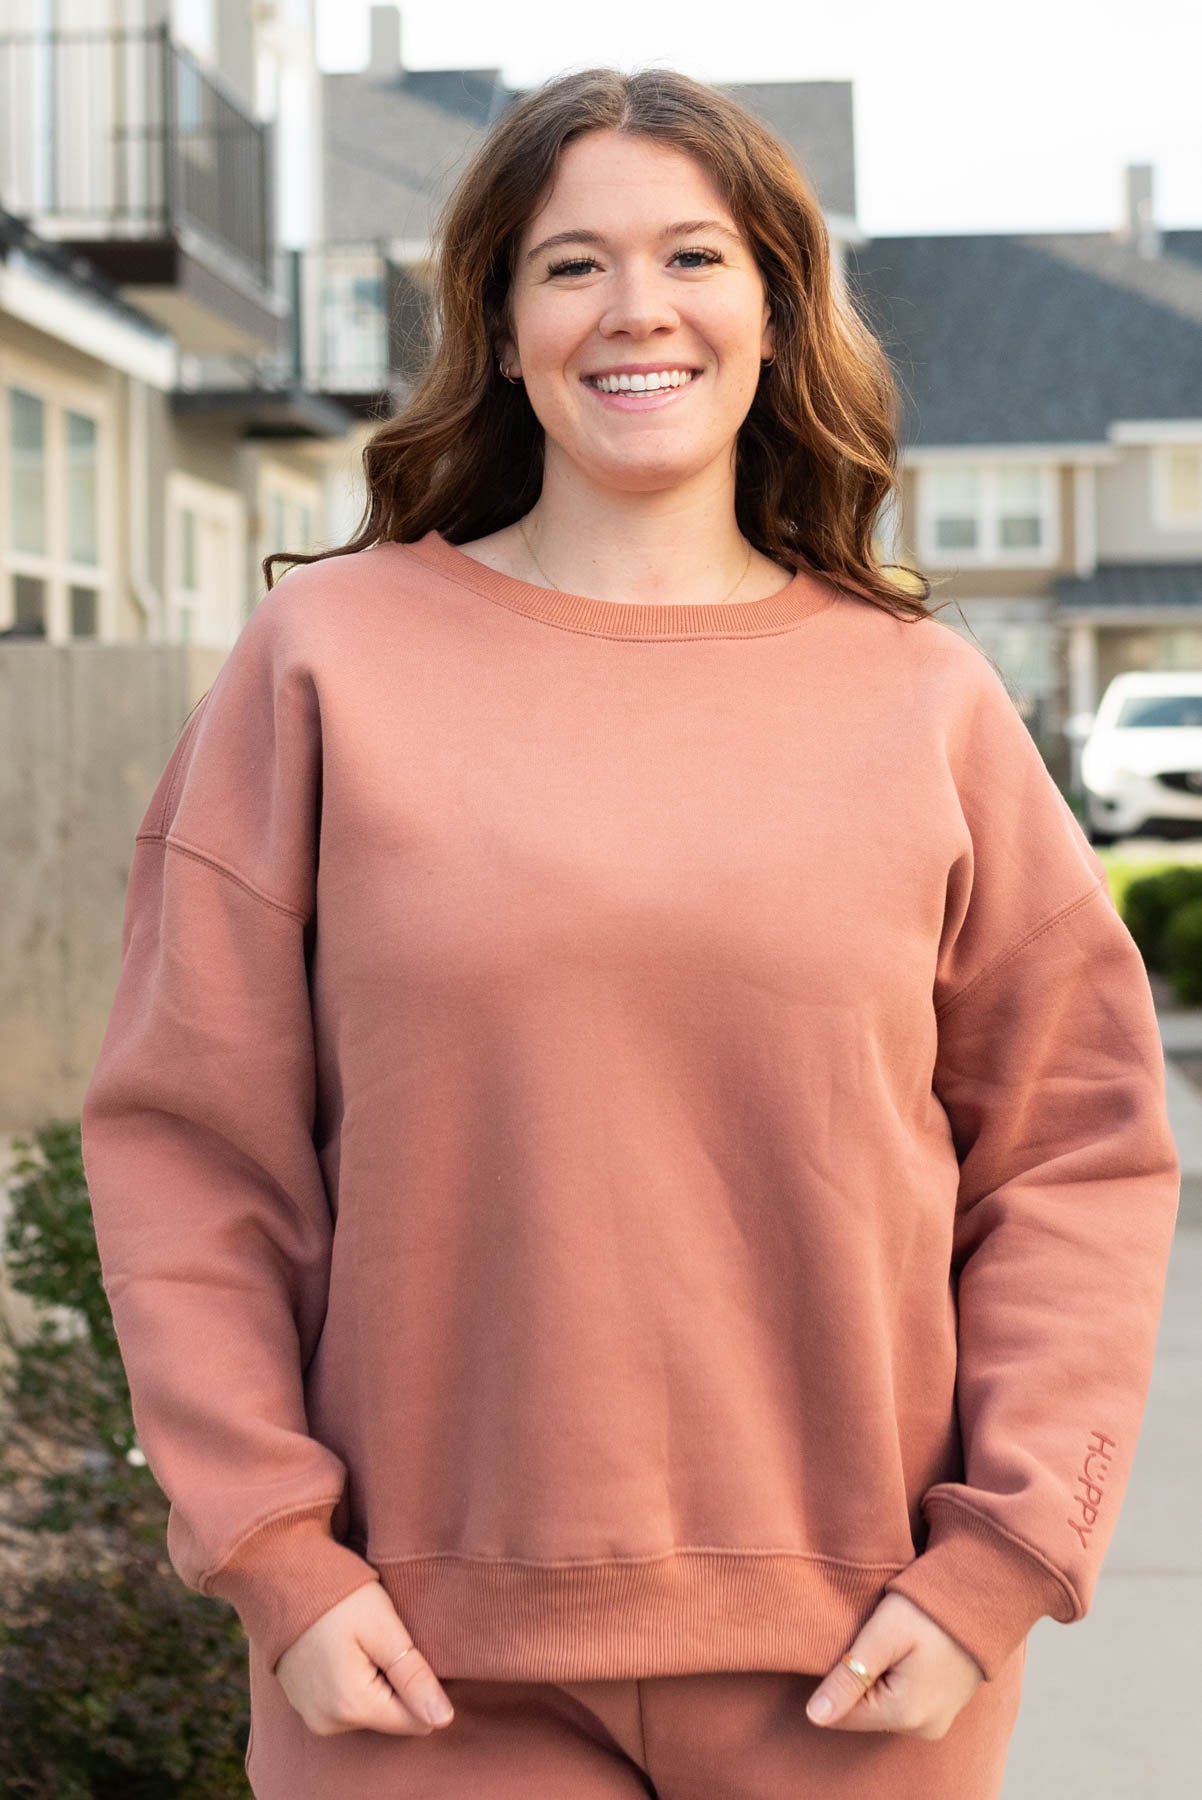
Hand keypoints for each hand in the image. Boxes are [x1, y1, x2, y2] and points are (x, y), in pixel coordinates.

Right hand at [275, 1581, 455, 1736]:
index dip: (422, 1685)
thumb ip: (413, 1676)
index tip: (407, 1648)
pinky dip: (356, 1680)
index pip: (415, 1721)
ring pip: (372, 1709)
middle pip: (392, 1715)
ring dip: (377, 1680)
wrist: (281, 1580)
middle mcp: (330, 1724)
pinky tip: (346, 1650)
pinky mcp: (306, 1706)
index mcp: (352, 1707)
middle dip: (397, 1682)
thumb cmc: (338, 1597)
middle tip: (381, 1639)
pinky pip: (348, 1704)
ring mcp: (314, 1717)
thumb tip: (444, 1719)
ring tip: (361, 1642)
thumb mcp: (383, 1628)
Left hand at [804, 1592, 984, 1738]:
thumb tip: (814, 1717)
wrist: (982, 1595)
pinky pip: (902, 1700)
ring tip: (891, 1641)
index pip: (842, 1715)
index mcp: (906, 1715)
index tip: (847, 1642)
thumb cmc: (929, 1608)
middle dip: (856, 1677)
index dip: (834, 1678)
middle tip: (872, 1636)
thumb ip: (848, 1677)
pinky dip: (894, 1678)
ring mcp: (936, 1721)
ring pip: (881, 1705)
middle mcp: (923, 1729)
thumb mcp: (883, 1635)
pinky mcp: (943, 1708)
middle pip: (863, 1711)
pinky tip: (904, 1650)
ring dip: (876, 1676)